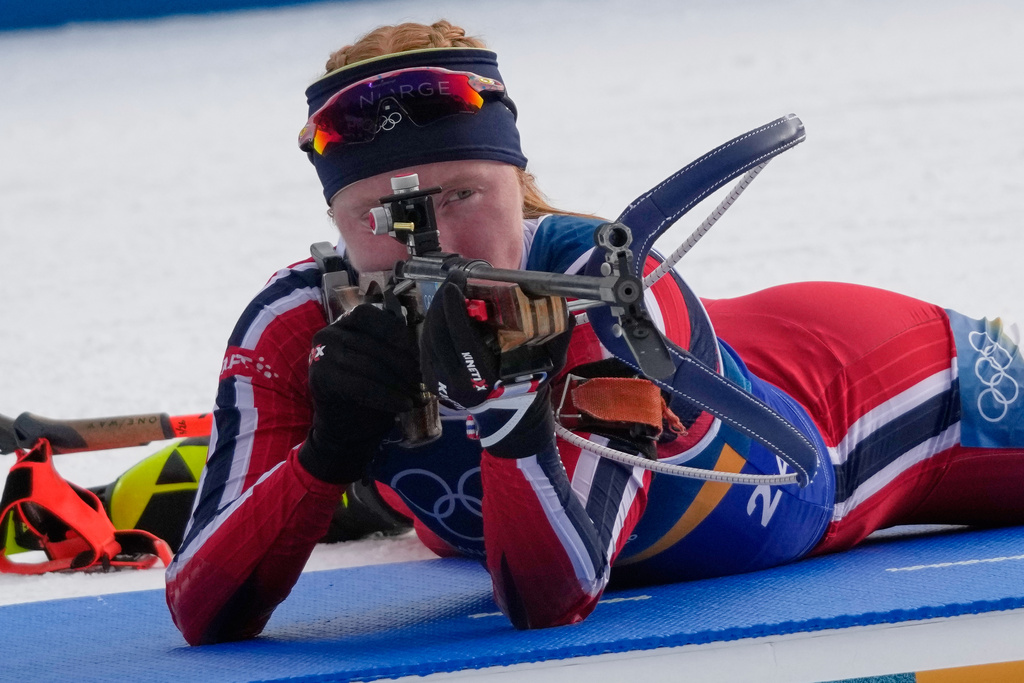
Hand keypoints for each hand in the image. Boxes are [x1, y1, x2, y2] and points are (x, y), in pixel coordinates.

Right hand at [299, 304, 420, 483]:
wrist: (343, 429)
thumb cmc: (368, 392)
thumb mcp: (382, 363)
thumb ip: (393, 347)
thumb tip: (425, 346)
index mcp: (343, 324)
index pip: (371, 317)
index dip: (397, 332)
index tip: (419, 353)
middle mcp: (328, 334)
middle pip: (374, 343)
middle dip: (403, 363)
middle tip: (424, 381)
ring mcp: (321, 356)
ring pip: (371, 365)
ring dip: (399, 382)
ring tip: (418, 396)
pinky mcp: (321, 380)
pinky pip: (362, 386)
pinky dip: (387, 397)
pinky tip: (405, 406)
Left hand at [420, 281, 572, 457]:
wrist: (506, 412)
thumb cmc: (527, 385)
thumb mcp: (548, 365)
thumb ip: (558, 339)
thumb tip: (566, 311)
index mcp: (483, 378)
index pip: (463, 340)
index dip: (455, 309)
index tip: (456, 282)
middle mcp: (456, 382)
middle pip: (439, 334)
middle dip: (443, 301)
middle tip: (454, 278)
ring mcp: (439, 382)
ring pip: (429, 337)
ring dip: (437, 309)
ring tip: (450, 290)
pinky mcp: (431, 378)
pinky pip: (427, 345)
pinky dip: (434, 323)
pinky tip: (443, 309)